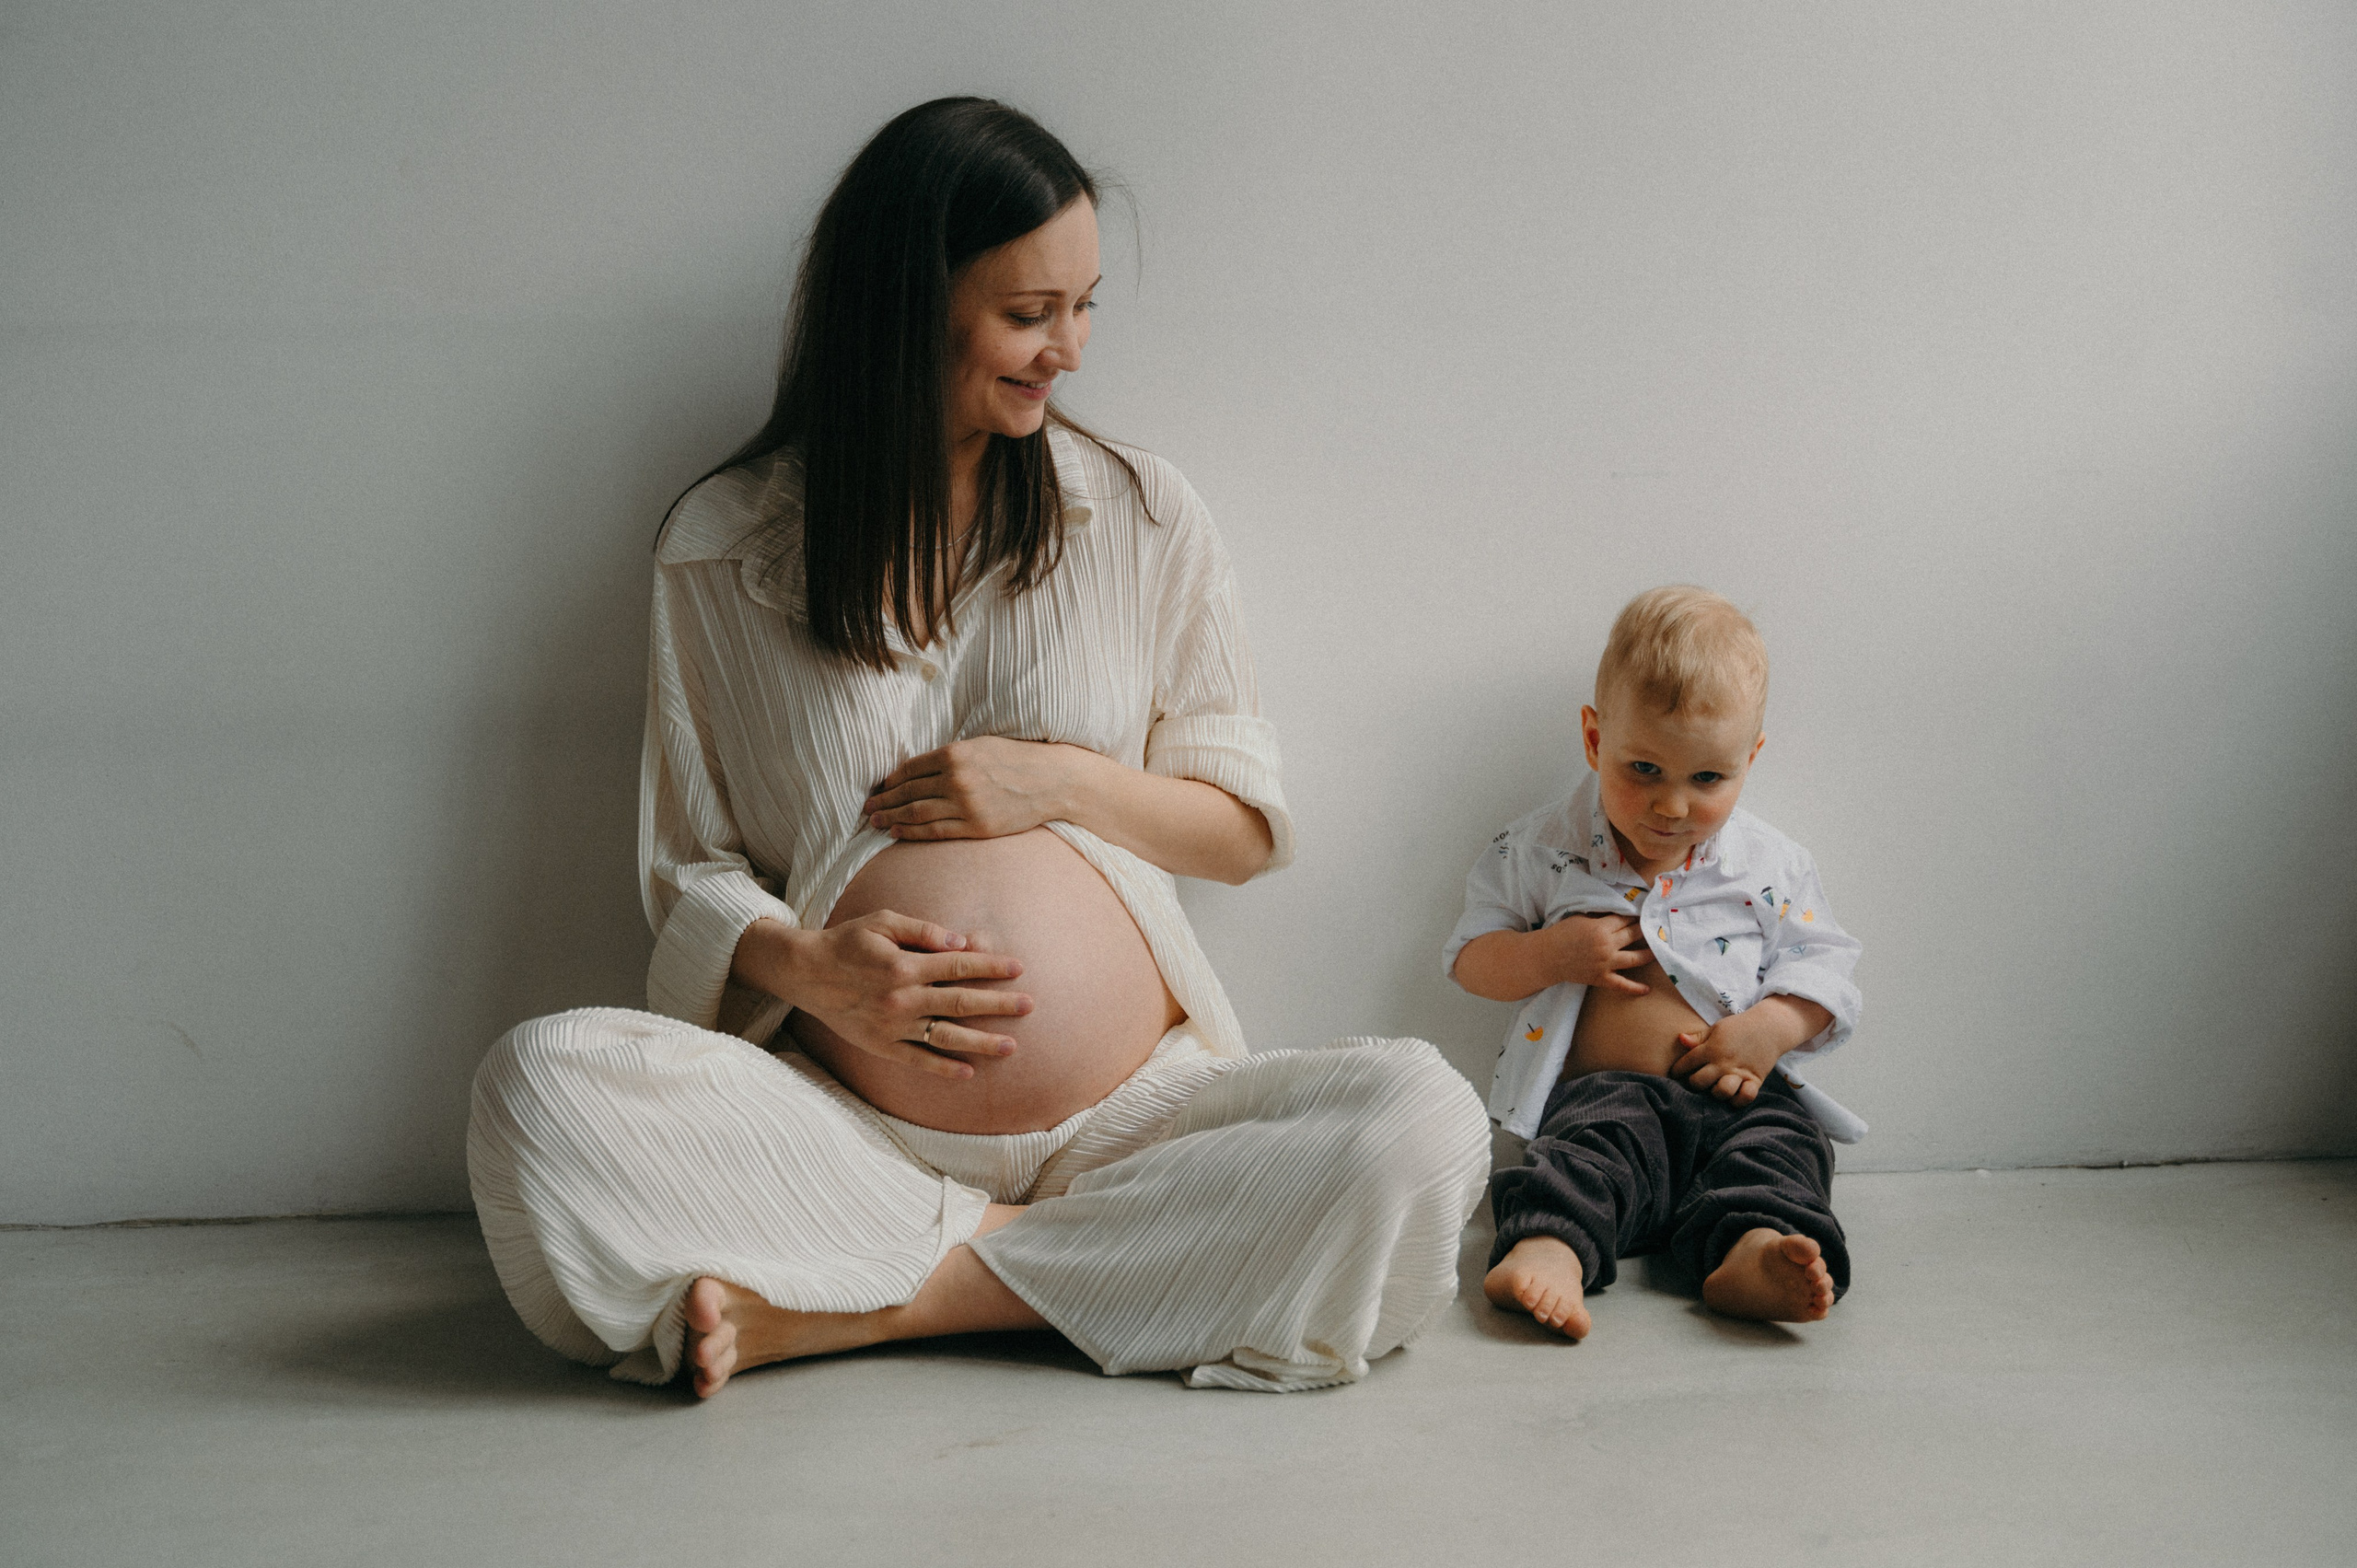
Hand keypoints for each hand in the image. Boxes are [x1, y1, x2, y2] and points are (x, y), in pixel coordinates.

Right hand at [771, 911, 1033, 1079]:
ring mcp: (892, 1026)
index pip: (958, 966)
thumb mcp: (883, 922)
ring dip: (981, 1041)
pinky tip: (968, 1072)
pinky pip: (918, 1060)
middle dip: (998, 1004)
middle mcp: (902, 998)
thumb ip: (922, 931)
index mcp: (905, 966)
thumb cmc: (848, 941)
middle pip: (960, 1002)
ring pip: (945, 1036)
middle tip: (1029, 1006)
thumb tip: (960, 942)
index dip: (990, 967)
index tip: (1019, 968)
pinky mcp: (881, 1045)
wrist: (806, 973)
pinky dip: (943, 1068)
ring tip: (1011, 1046)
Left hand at [864, 738, 1093, 840]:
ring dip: (891, 817)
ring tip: (874, 821)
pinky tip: (897, 832)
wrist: (1052, 781)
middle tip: (866, 807)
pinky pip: (935, 831)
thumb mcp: (981, 745)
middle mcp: (957, 779)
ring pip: (916, 813)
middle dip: (884, 800)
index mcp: (956, 754)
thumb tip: (918, 769)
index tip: (879, 786)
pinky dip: (912, 832)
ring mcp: (966, 805)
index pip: (911, 768)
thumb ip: (951, 756)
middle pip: (908, 791)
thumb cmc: (1017, 759)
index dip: (890, 779)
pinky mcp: (976, 826)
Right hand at [1544, 913, 1651, 994]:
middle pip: (1633, 935)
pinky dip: (1635, 989)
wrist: (1546, 957)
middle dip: (1645, 929)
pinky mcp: (1601, 979)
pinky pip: (1622, 985)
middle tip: (1655, 926)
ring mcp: (1606, 964)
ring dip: (1649, 954)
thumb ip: (1599, 916)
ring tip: (1658, 949)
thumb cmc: (1561, 934)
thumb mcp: (1580, 918)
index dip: (1634, 915)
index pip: (1625, 919)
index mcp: (1601, 928)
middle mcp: (1607, 946)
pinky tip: (1647, 989)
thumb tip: (1618, 914)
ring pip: (1635, 958)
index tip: (1643, 913)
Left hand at [1669, 1011, 1786, 1103]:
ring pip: (1721, 1092)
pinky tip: (1734, 1094)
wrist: (1770, 1026)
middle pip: (1699, 1082)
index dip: (1677, 1070)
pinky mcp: (1755, 1080)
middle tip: (1696, 1082)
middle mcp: (1724, 1062)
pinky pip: (1745, 1097)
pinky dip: (1739, 1099)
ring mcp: (1740, 1072)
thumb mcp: (1717, 1028)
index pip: (1686, 1063)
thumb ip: (1699, 1038)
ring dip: (1716, 1092)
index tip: (1675, 1074)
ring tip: (1715, 1087)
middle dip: (1693, 1084)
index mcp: (1712, 1048)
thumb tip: (1680, 1039)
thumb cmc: (1740, 1027)